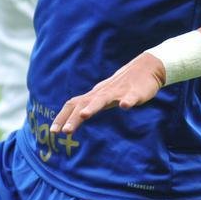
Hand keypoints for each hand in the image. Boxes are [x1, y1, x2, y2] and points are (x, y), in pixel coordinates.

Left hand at [51, 52, 165, 134]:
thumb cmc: (123, 85)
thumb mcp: (104, 95)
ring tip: (84, 115)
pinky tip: (125, 106)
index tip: (53, 131)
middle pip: (84, 104)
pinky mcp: (135, 92)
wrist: (147, 68)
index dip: (62, 117)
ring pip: (103, 99)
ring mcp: (118, 92)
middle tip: (64, 131)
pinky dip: (127, 101)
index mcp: (95, 95)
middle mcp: (103, 93)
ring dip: (93, 107)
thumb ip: (90, 104)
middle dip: (73, 118)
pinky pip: (130, 97)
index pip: (74, 105)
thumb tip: (75, 115)